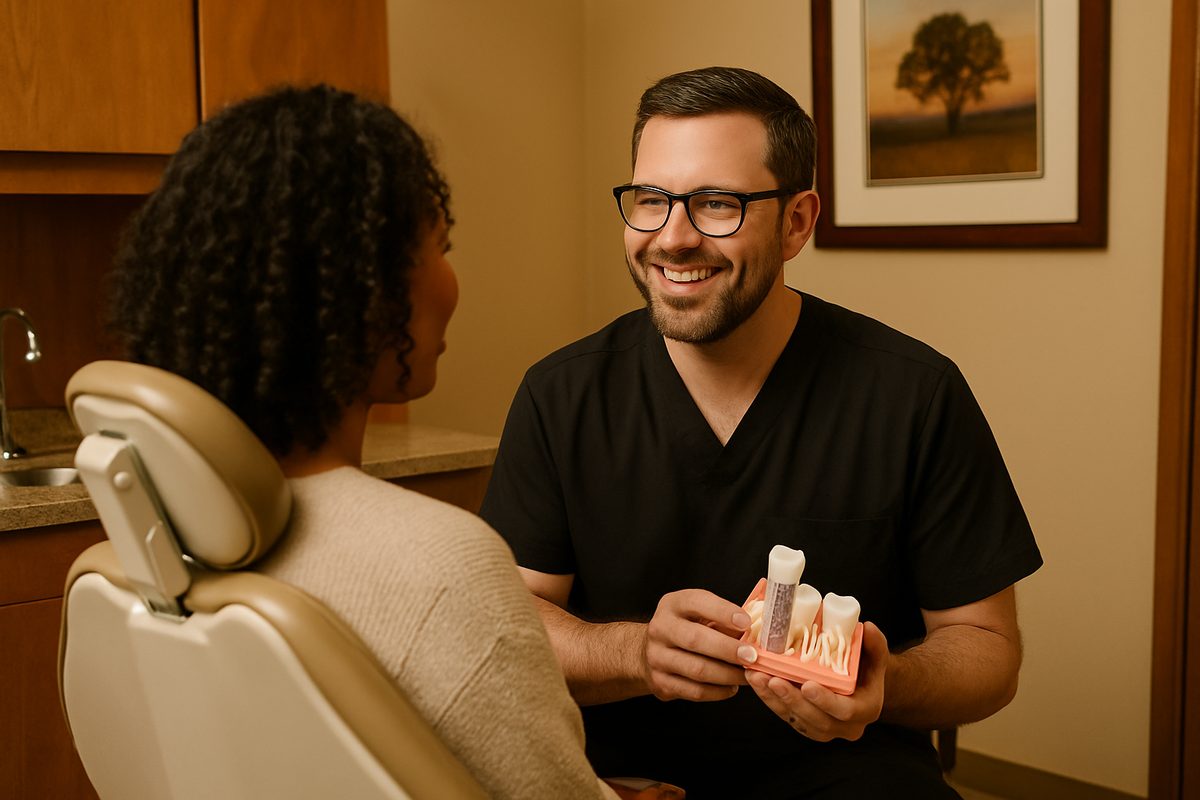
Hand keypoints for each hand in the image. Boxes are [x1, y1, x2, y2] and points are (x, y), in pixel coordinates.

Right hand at [640, 589, 755, 701]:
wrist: (650, 650)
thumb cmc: (686, 628)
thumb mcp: (699, 614)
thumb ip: (723, 619)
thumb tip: (754, 632)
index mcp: (673, 605)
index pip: (696, 602)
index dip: (722, 612)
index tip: (746, 622)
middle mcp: (660, 629)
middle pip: (695, 639)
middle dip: (728, 649)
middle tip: (752, 656)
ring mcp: (657, 657)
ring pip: (697, 669)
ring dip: (728, 674)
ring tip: (747, 675)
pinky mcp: (660, 682)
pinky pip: (695, 691)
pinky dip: (718, 691)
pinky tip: (731, 687)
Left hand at [744, 621, 887, 741]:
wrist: (861, 688)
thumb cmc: (867, 671)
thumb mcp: (875, 657)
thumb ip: (875, 645)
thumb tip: (869, 627)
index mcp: (865, 710)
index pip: (844, 711)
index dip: (825, 700)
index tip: (807, 684)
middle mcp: (845, 727)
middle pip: (816, 719)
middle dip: (792, 699)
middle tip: (773, 679)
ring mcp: (823, 729)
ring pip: (796, 720)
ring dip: (774, 699)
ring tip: (758, 677)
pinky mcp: (805, 726)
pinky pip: (785, 716)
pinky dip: (769, 699)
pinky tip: (757, 681)